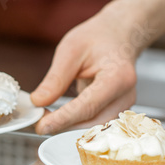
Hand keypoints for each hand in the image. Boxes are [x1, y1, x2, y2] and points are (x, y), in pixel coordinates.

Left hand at [29, 7, 142, 134]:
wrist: (119, 36)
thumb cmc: (98, 38)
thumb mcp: (71, 50)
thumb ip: (56, 79)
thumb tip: (38, 102)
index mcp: (118, 76)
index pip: (88, 106)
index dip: (64, 119)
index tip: (42, 126)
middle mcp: (125, 95)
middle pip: (93, 123)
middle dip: (64, 127)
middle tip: (39, 123)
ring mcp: (124, 105)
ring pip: (95, 128)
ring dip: (69, 128)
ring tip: (47, 119)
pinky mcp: (117, 111)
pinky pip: (96, 124)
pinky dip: (76, 124)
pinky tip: (60, 118)